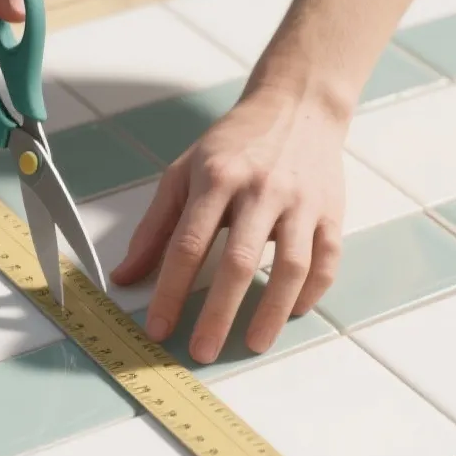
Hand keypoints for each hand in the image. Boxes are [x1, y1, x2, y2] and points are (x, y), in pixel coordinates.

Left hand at [110, 86, 348, 362]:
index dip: (171, 291)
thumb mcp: (183, 173)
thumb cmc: (234, 144)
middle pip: (240, 262)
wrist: (297, 104)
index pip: (188, 245)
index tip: (159, 328)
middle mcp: (261, 190)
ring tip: (253, 343)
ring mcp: (301, 201)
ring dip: (271, 312)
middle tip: (202, 351)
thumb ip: (154, 227)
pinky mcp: (331, 210)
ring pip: (291, 266)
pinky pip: (326, 260)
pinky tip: (293, 313)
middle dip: (219, 313)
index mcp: (216, 179)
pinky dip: (311, 292)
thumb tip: (124, 277)